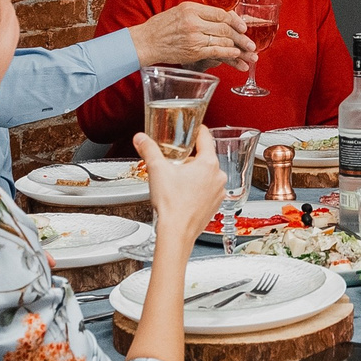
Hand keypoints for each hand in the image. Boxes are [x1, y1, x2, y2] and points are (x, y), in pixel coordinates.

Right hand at [131, 1, 256, 71]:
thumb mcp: (180, 11)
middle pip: (225, 27)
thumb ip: (200, 13)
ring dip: (238, 48)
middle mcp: (194, 21)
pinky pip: (216, 51)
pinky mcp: (193, 51)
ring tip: (248, 54)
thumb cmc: (161, 26)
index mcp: (192, 8)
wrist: (146, 41)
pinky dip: (228, 53)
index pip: (221, 13)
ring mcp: (194, 37)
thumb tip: (222, 18)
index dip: (236, 21)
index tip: (244, 26)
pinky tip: (236, 56)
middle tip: (251, 44)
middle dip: (242, 37)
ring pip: (223, 40)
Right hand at [136, 128, 223, 243]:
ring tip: (177, 180)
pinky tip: (183, 194)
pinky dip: (197, 189)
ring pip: (206, 175)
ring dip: (194, 175)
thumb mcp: (157, 170)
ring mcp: (218, 192)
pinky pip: (207, 190)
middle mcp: (218, 177)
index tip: (195, 127)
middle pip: (204, 158)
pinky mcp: (215, 205)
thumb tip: (141, 139)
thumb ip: (149, 150)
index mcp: (208, 164)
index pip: (206, 138)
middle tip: (175, 161)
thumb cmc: (171, 204)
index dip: (198, 130)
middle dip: (190, 157)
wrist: (176, 232)